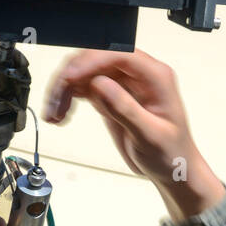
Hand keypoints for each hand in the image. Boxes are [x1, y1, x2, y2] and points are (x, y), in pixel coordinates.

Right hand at [44, 47, 213, 188]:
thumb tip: (100, 85)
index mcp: (155, 77)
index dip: (92, 61)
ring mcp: (122, 84)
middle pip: (96, 60)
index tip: (70, 77)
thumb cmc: (171, 154)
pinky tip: (59, 114)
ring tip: (54, 113)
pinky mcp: (109, 95)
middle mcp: (138, 75)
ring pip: (84, 72)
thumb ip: (125, 110)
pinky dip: (67, 98)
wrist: (172, 171)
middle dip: (71, 77)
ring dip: (64, 89)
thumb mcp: (150, 136)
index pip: (119, 54)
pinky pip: (83, 87)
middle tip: (55, 101)